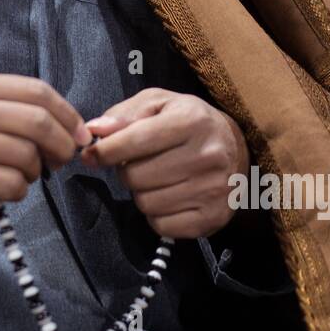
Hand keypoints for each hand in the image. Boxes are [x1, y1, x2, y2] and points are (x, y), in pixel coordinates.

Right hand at [0, 71, 90, 223]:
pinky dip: (18, 191)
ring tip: (20, 175)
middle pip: (40, 123)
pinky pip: (11, 186)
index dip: (68, 114)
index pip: (37, 91)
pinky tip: (4, 189)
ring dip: (35, 172)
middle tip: (61, 160)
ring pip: (28, 158)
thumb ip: (3, 104)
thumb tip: (62, 122)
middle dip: (62, 146)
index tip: (78, 132)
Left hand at [78, 88, 249, 238]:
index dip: (105, 150)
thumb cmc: (188, 122)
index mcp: (191, 121)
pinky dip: (156, 215)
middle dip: (126, 171)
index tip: (92, 154)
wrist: (237, 149)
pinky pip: (161, 225)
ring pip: (146, 203)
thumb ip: (124, 114)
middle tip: (137, 164)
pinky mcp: (213, 217)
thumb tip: (94, 130)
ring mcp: (213, 189)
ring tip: (155, 179)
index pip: (135, 140)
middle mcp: (207, 155)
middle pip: (135, 176)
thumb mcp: (159, 105)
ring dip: (141, 193)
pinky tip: (168, 197)